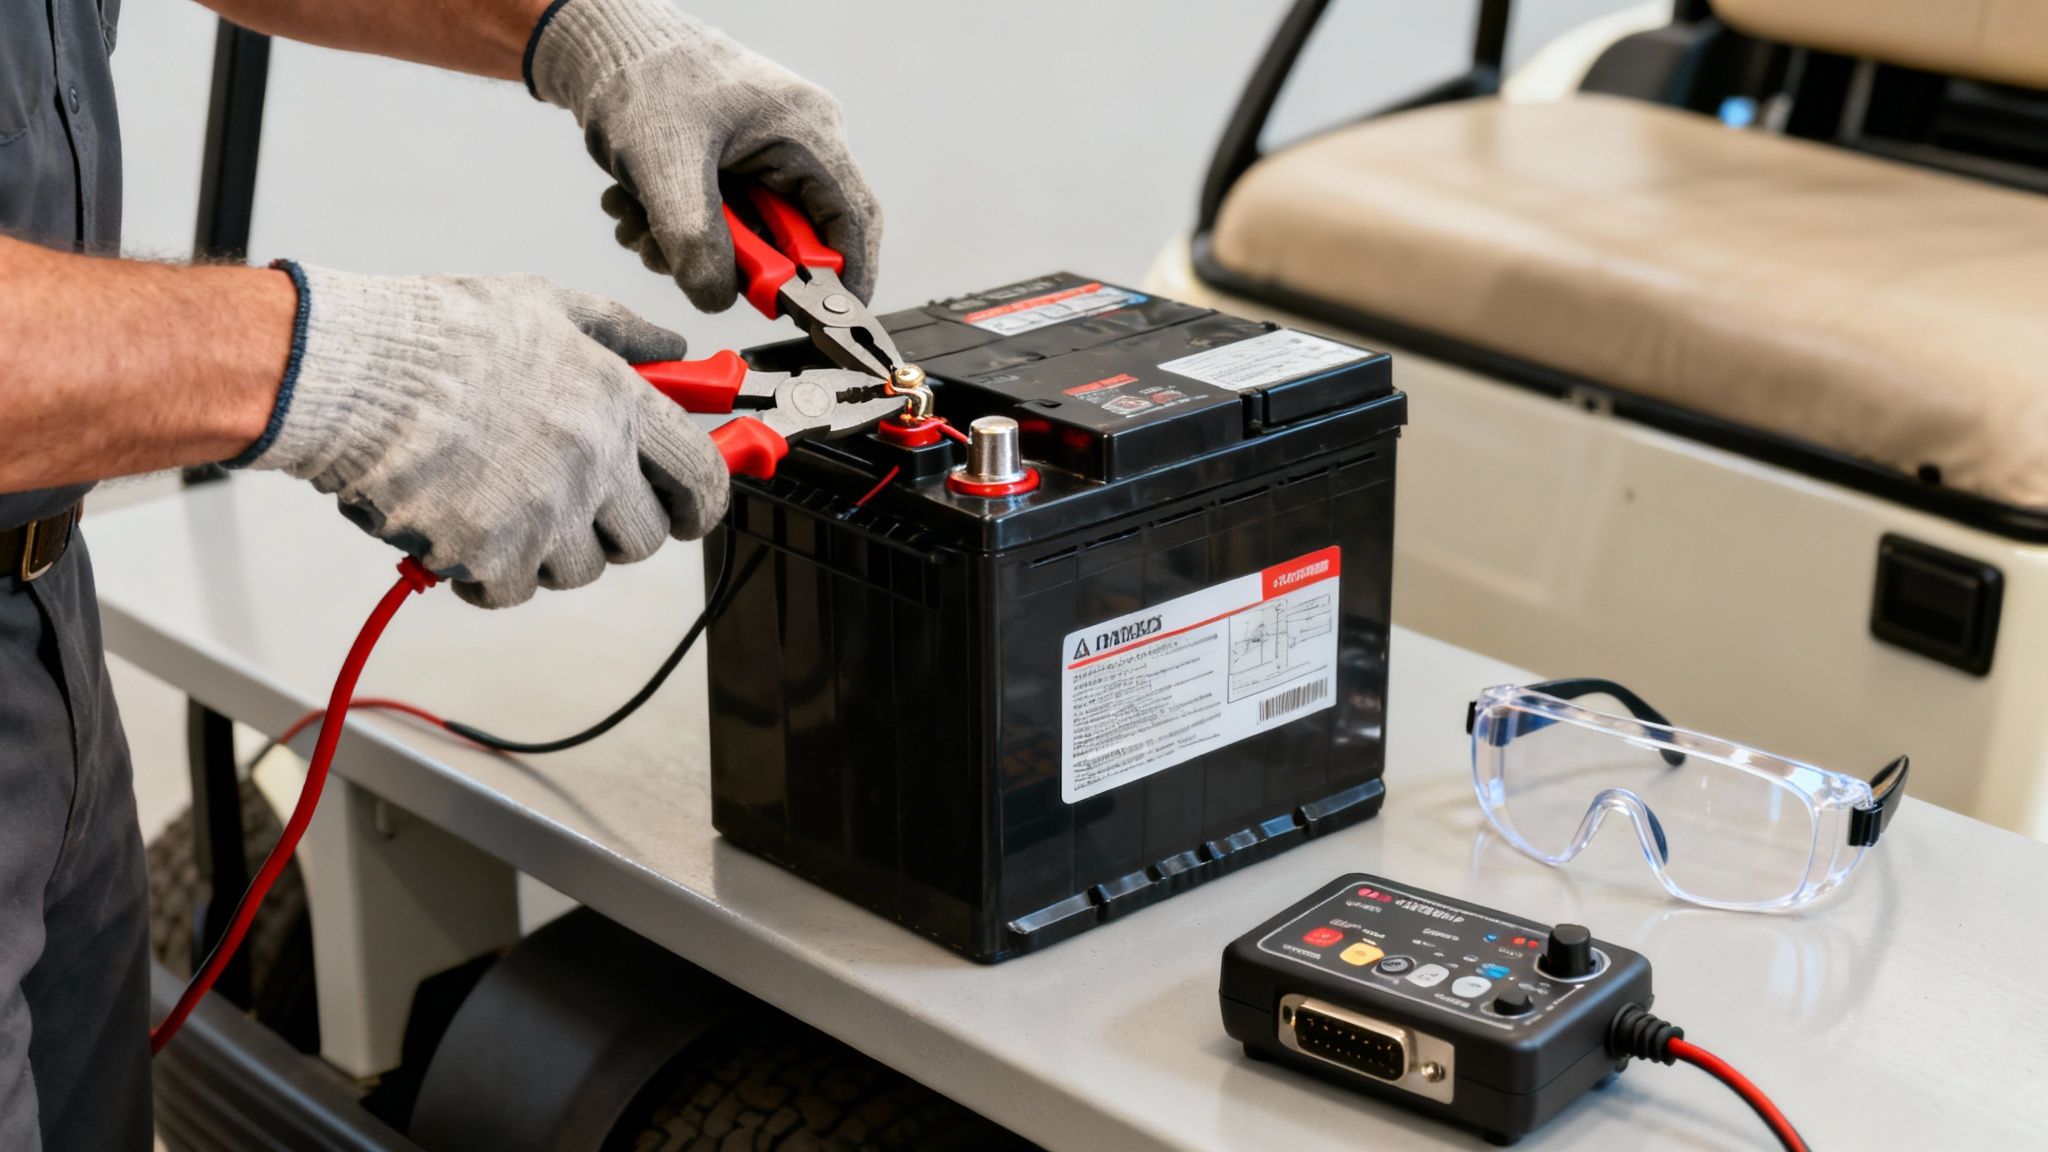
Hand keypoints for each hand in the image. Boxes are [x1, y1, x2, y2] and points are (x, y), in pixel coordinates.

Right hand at [240, 263, 725, 607]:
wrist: (355, 374)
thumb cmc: (441, 336)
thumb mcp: (548, 306)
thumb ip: (624, 333)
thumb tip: (676, 351)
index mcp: (617, 406)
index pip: (703, 479)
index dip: (702, 501)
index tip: (689, 507)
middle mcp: (592, 467)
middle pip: (645, 539)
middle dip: (619, 527)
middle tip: (582, 503)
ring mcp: (544, 518)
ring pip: (581, 570)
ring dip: (553, 549)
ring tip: (507, 500)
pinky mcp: (491, 557)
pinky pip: (514, 590)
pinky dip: (492, 572)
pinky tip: (465, 528)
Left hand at [528, 0, 881, 312]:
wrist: (601, 42)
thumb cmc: (642, 73)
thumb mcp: (664, 163)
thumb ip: (695, 239)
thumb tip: (717, 298)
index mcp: (807, 133)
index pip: (853, 220)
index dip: (849, 279)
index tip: (825, 323)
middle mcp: (797, 146)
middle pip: (795, 239)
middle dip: (736, 265)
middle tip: (686, 267)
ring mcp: (765, 157)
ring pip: (750, 239)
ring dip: (694, 249)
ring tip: (642, 228)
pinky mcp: (732, 168)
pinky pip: (722, 224)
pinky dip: (678, 232)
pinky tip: (637, 211)